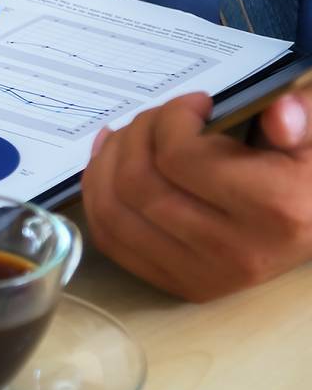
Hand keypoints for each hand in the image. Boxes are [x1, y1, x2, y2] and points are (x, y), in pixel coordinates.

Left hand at [82, 90, 311, 300]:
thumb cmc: (305, 175)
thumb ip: (302, 119)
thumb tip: (281, 114)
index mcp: (272, 209)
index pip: (180, 158)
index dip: (172, 118)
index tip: (195, 104)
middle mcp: (234, 251)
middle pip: (139, 184)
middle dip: (134, 136)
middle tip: (155, 118)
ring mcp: (203, 275)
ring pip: (115, 213)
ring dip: (105, 164)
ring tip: (125, 137)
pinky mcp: (181, 285)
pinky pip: (112, 240)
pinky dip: (98, 198)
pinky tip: (108, 166)